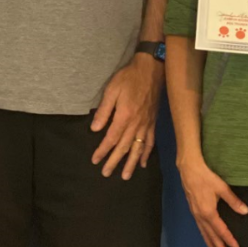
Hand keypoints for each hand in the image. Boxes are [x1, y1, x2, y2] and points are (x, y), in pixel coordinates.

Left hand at [90, 56, 161, 179]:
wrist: (151, 70)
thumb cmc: (128, 78)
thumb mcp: (112, 90)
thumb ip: (104, 111)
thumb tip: (95, 129)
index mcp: (124, 117)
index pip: (111, 139)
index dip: (103, 151)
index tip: (95, 160)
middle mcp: (136, 124)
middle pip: (124, 147)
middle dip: (114, 162)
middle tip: (106, 174)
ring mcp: (146, 125)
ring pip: (138, 148)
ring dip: (131, 163)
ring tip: (125, 176)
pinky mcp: (152, 123)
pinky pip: (150, 142)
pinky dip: (146, 153)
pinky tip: (143, 163)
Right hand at [178, 154, 247, 246]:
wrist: (188, 169)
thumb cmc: (206, 177)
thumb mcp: (222, 188)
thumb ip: (234, 201)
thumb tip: (245, 212)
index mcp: (208, 213)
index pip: (221, 230)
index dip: (229, 240)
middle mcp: (200, 216)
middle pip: (211, 235)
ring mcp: (195, 214)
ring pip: (204, 233)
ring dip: (210, 243)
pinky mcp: (193, 210)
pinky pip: (199, 227)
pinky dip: (204, 235)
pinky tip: (206, 236)